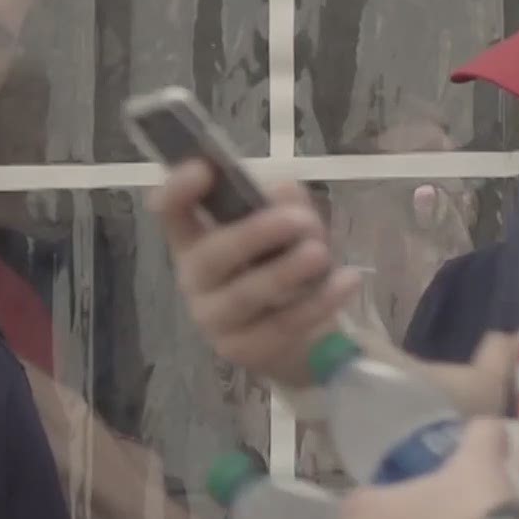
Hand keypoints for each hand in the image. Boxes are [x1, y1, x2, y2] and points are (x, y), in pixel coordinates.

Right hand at [151, 160, 360, 386]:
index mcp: (195, 241)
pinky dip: (317, 303)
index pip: (172, 213)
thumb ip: (286, 207)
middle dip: (252, 235)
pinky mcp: (242, 349)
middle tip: (298, 220)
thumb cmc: (283, 271)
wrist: (297, 340)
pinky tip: (346, 281)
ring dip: (285, 272)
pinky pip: (280, 324)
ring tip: (320, 253)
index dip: (178, 190)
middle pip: (211, 256)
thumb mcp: (288, 232)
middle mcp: (195, 279)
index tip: (203, 170)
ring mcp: (215, 318)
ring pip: (245, 294)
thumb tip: (283, 188)